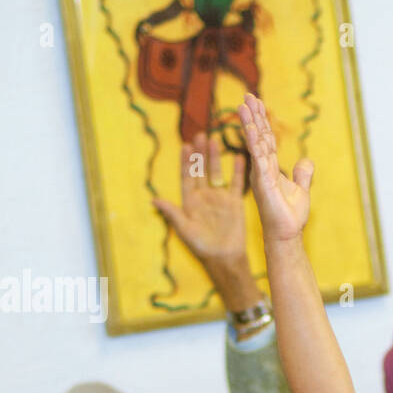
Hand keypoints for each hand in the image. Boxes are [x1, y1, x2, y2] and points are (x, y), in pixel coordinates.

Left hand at [154, 132, 248, 264]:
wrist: (224, 258)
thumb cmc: (201, 247)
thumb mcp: (184, 229)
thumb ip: (172, 213)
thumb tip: (153, 199)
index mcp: (190, 201)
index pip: (186, 177)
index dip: (185, 162)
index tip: (184, 146)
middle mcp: (204, 197)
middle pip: (201, 170)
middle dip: (200, 154)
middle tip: (200, 135)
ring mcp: (220, 198)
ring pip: (216, 173)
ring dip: (215, 158)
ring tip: (214, 140)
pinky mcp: (235, 203)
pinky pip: (236, 183)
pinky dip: (237, 170)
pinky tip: (238, 156)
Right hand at [237, 94, 312, 245]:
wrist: (287, 233)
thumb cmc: (290, 216)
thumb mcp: (301, 190)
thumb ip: (302, 174)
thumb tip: (306, 161)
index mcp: (270, 168)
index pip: (266, 139)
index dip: (262, 121)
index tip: (257, 103)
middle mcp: (262, 168)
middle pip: (258, 136)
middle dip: (253, 115)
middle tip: (248, 95)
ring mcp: (261, 173)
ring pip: (255, 143)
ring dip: (250, 123)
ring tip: (244, 104)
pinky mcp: (262, 181)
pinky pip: (258, 157)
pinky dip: (255, 141)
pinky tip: (252, 127)